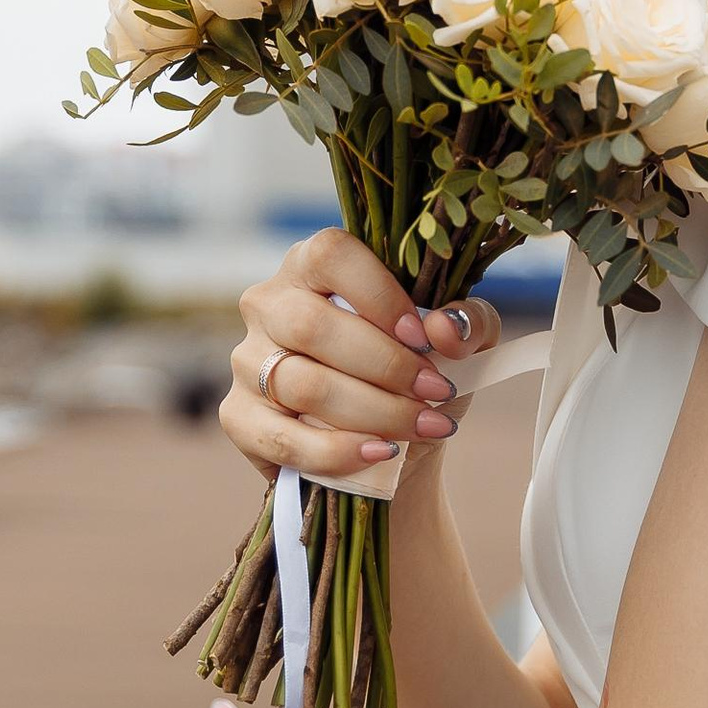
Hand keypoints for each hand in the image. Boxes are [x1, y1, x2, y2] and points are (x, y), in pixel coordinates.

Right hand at [221, 226, 500, 486]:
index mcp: (313, 265)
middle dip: (386, 364)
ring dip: (374, 410)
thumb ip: (468, 322)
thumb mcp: (457, 344)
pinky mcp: (238, 417)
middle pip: (313, 324)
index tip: (423, 336)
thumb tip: (446, 326)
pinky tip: (380, 452)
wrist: (389, 450)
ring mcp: (246, 360)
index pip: (331, 255)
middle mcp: (269, 303)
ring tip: (425, 425)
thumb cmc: (415, 376)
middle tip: (437, 391)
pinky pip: (282, 436)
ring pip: (303, 384)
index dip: (379, 294)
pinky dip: (336, 450)